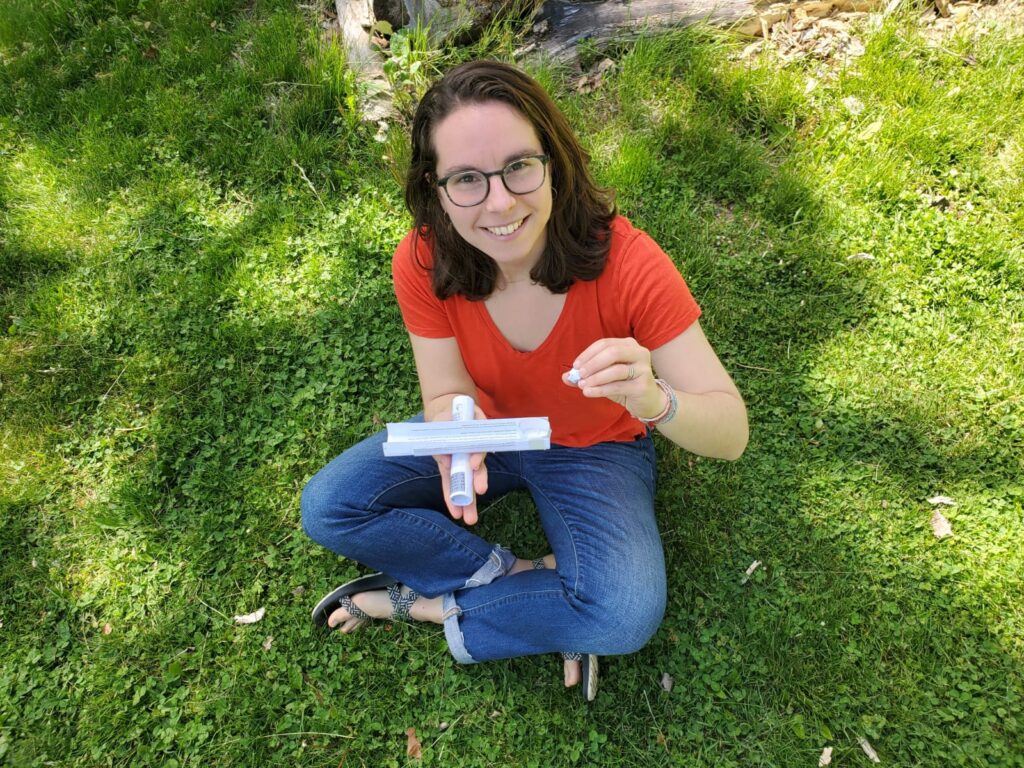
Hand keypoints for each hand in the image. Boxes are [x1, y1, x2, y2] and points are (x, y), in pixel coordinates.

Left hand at [430, 403, 488, 524]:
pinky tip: (455, 513)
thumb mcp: (450, 416)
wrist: (446, 410)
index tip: (474, 465)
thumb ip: (447, 430)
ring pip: (466, 483)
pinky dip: (451, 498)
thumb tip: (444, 458)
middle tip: (479, 492)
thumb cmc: (454, 412)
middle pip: (476, 470)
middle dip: (478, 482)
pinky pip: (451, 484)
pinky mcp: (449, 467)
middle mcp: (470, 453)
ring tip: (470, 518)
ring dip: (468, 501)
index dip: (476, 457)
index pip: (478, 449)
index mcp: (474, 438)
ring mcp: (460, 462)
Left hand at [562, 337, 665, 419]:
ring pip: (616, 370)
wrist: (647, 402)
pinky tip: (589, 392)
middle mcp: (639, 352)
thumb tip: (565, 377)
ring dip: (595, 378)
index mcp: (629, 345)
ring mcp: (643, 368)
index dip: (588, 354)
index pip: (605, 343)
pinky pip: (618, 386)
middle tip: (578, 374)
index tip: (575, 366)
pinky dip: (601, 389)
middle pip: (612, 352)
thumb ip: (586, 375)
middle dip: (592, 363)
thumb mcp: (604, 378)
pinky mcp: (643, 385)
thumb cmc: (624, 385)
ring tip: (582, 385)